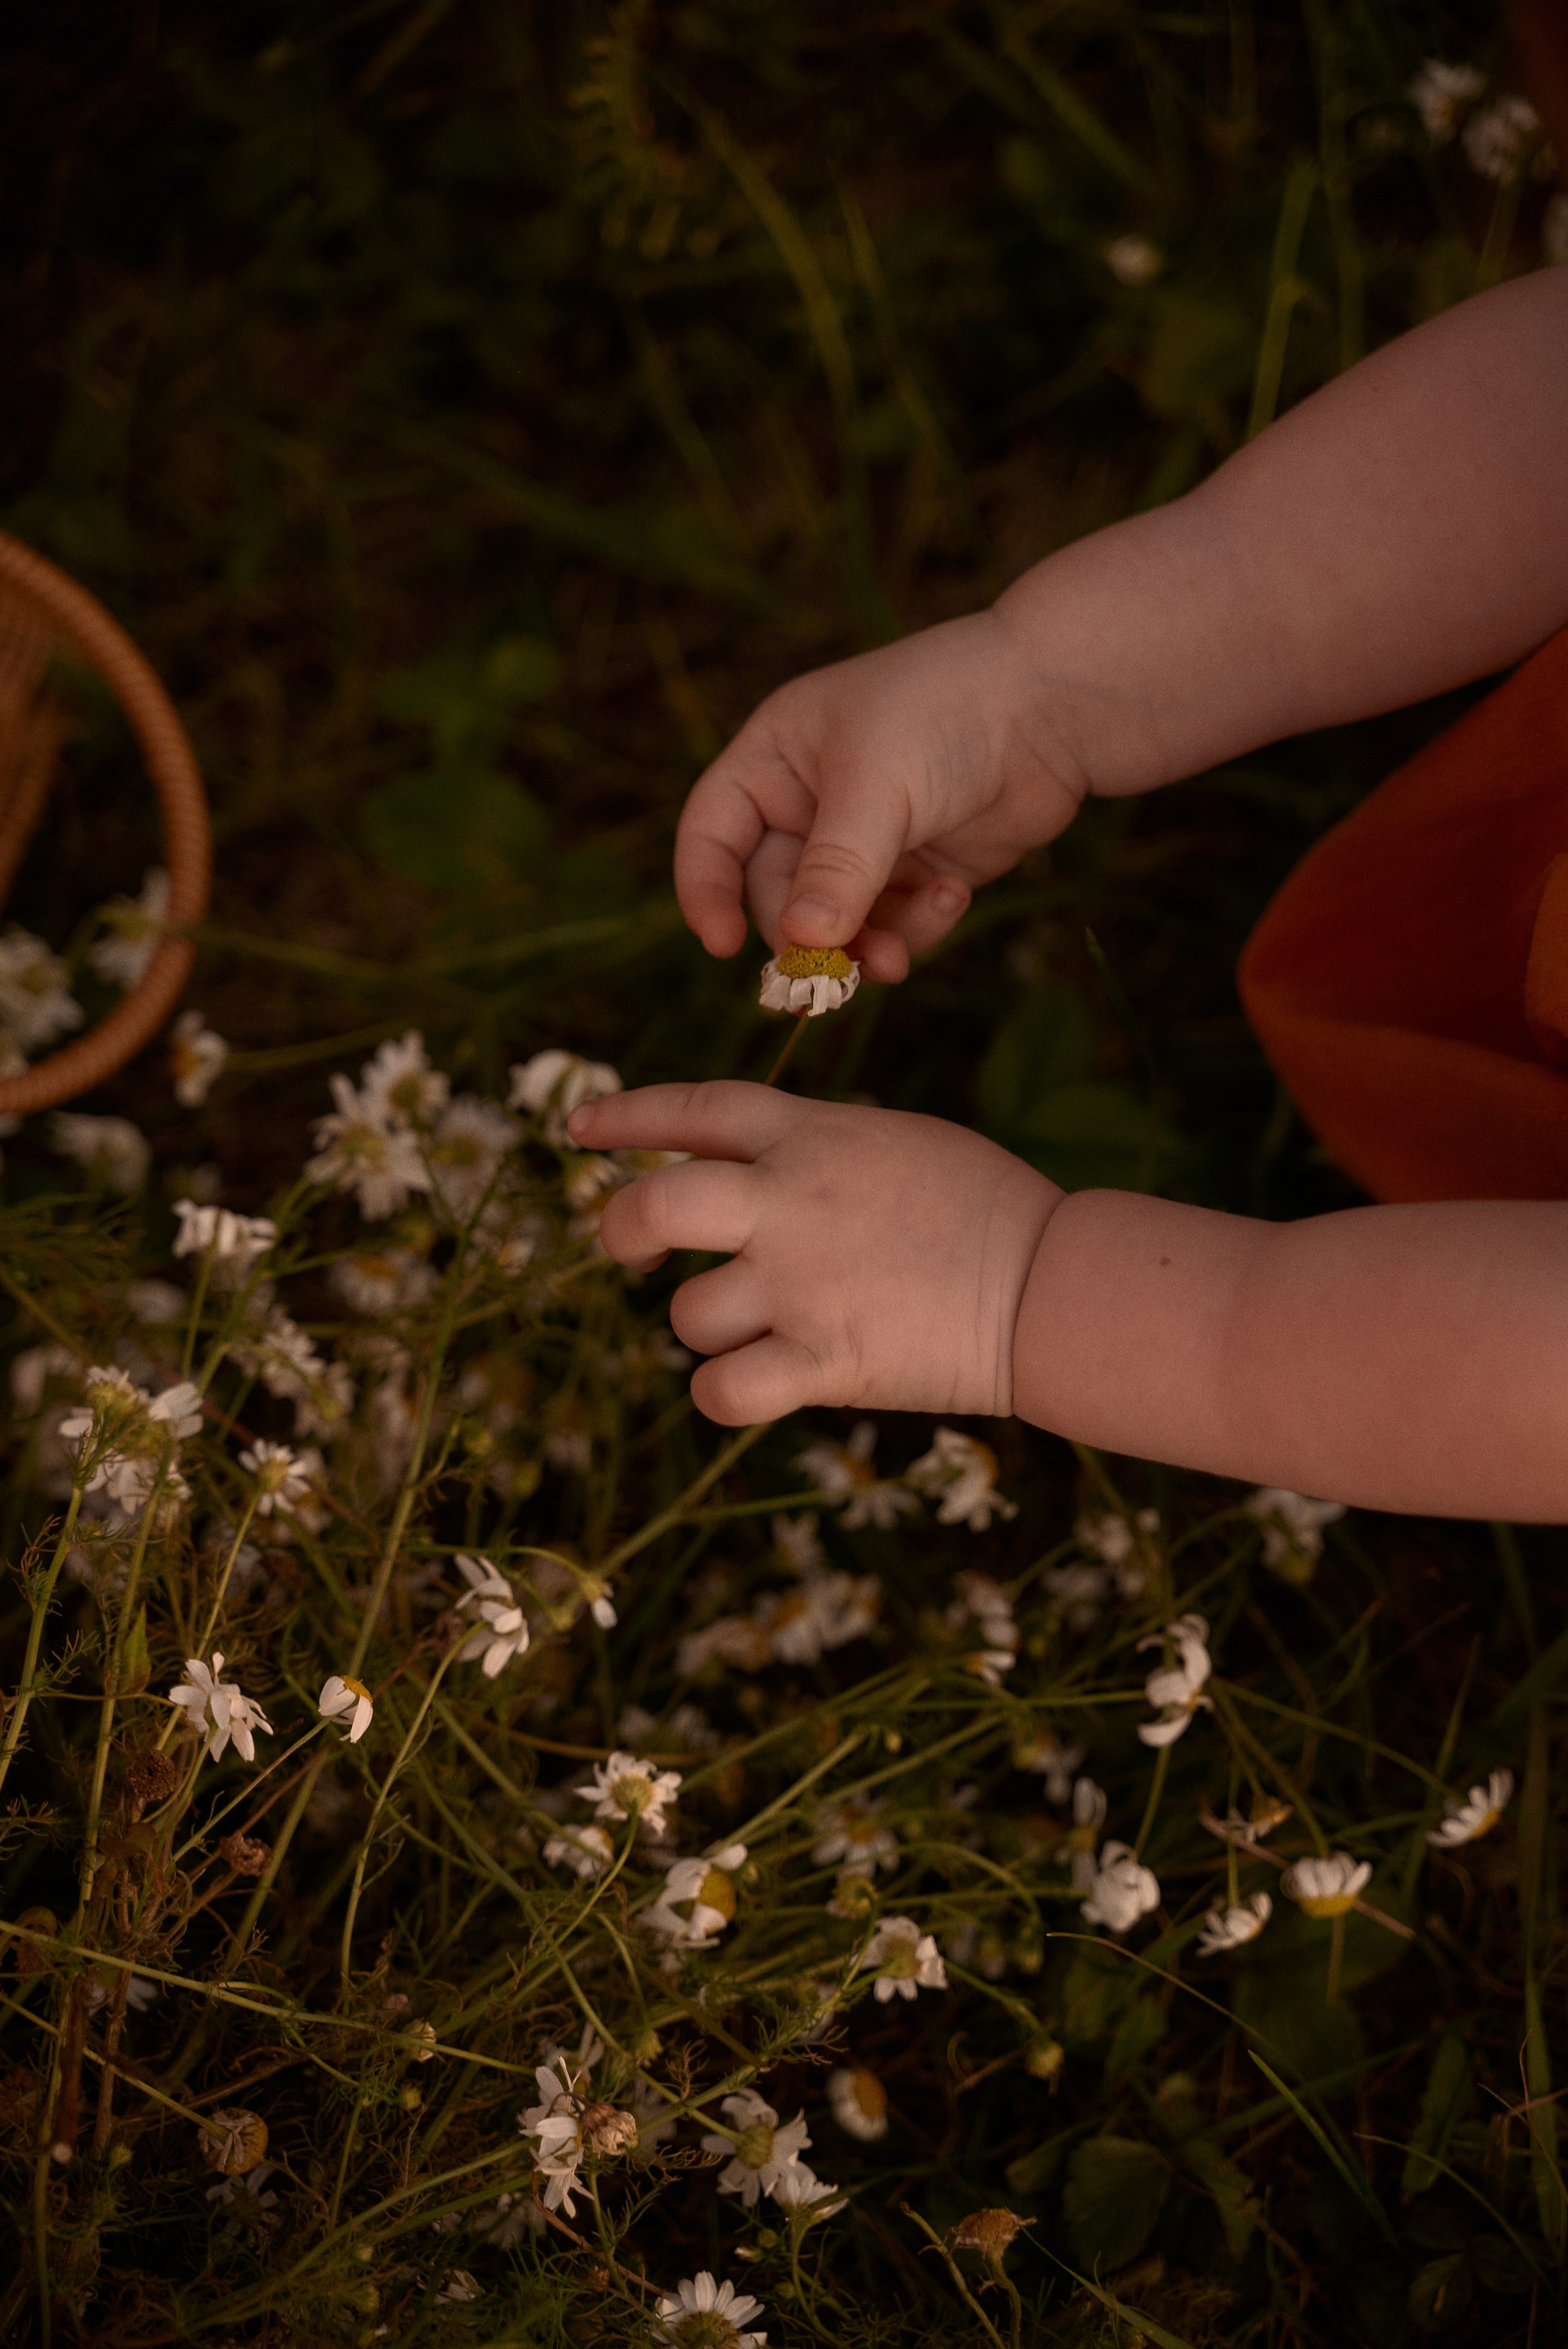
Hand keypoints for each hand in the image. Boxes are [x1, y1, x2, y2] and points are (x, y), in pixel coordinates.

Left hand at [569, 1081, 1060, 1424]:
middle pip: (652, 1207)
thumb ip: (810, 1147)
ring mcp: (799, 1285)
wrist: (1050, 1283)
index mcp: (809, 1136)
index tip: (580, 1131)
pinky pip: (721, 1391)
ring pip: (688, 1315)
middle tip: (631, 1251)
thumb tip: (743, 1172)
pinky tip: (753, 1383)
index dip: (626, 1116)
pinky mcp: (821, 1362)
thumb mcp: (891, 1138)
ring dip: (707, 1325)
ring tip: (760, 1327)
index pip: (693, 1109)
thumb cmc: (984, 1205)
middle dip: (620, 1229)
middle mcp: (787, 1204)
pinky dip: (723, 1393)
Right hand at [674, 610, 1084, 982]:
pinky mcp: (918, 868)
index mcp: (776, 757)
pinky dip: (916, 926)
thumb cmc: (948, 710)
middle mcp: (811, 801)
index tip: (721, 948)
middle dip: (807, 936)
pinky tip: (955, 895)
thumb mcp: (879, 783)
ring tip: (898, 959)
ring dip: (864, 947)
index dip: (705, 890)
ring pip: (836, 923)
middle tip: (837, 973)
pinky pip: (894, 923)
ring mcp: (866, 839)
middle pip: (774, 895)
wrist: (1055, 703)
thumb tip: (801, 942)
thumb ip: (836, 867)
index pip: (712, 832)